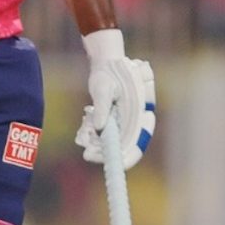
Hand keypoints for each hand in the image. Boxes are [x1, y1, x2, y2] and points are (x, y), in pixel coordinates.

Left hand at [74, 29, 156, 169]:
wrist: (106, 64)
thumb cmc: (109, 72)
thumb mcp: (103, 88)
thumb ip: (103, 107)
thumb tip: (99, 129)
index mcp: (140, 116)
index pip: (136, 146)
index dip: (123, 159)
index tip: (104, 161)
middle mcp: (135, 124)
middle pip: (122, 150)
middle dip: (104, 153)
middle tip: (86, 152)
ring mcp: (124, 125)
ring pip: (110, 145)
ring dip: (96, 144)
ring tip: (84, 131)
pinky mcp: (114, 124)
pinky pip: (103, 138)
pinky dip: (92, 136)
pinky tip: (84, 126)